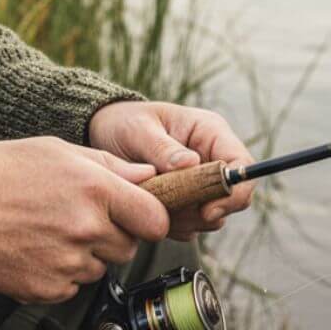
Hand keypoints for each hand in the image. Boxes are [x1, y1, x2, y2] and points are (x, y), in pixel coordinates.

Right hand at [0, 136, 169, 304]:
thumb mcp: (54, 148)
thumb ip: (106, 163)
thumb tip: (145, 175)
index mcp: (93, 188)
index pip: (154, 218)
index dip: (147, 216)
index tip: (136, 213)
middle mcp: (86, 228)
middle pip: (128, 245)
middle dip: (110, 233)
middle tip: (74, 214)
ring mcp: (70, 262)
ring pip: (99, 266)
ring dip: (84, 252)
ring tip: (47, 227)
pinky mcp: (51, 287)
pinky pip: (73, 284)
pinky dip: (60, 270)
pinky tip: (36, 246)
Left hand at [87, 100, 255, 239]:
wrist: (106, 135)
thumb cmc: (124, 123)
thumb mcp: (137, 129)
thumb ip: (162, 147)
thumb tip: (191, 163)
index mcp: (210, 133)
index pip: (242, 165)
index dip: (233, 192)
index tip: (206, 210)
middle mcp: (213, 159)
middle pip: (232, 198)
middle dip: (202, 211)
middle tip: (169, 208)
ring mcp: (204, 183)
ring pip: (212, 217)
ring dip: (185, 219)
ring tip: (153, 201)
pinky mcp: (191, 202)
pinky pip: (193, 225)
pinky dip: (174, 225)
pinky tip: (151, 208)